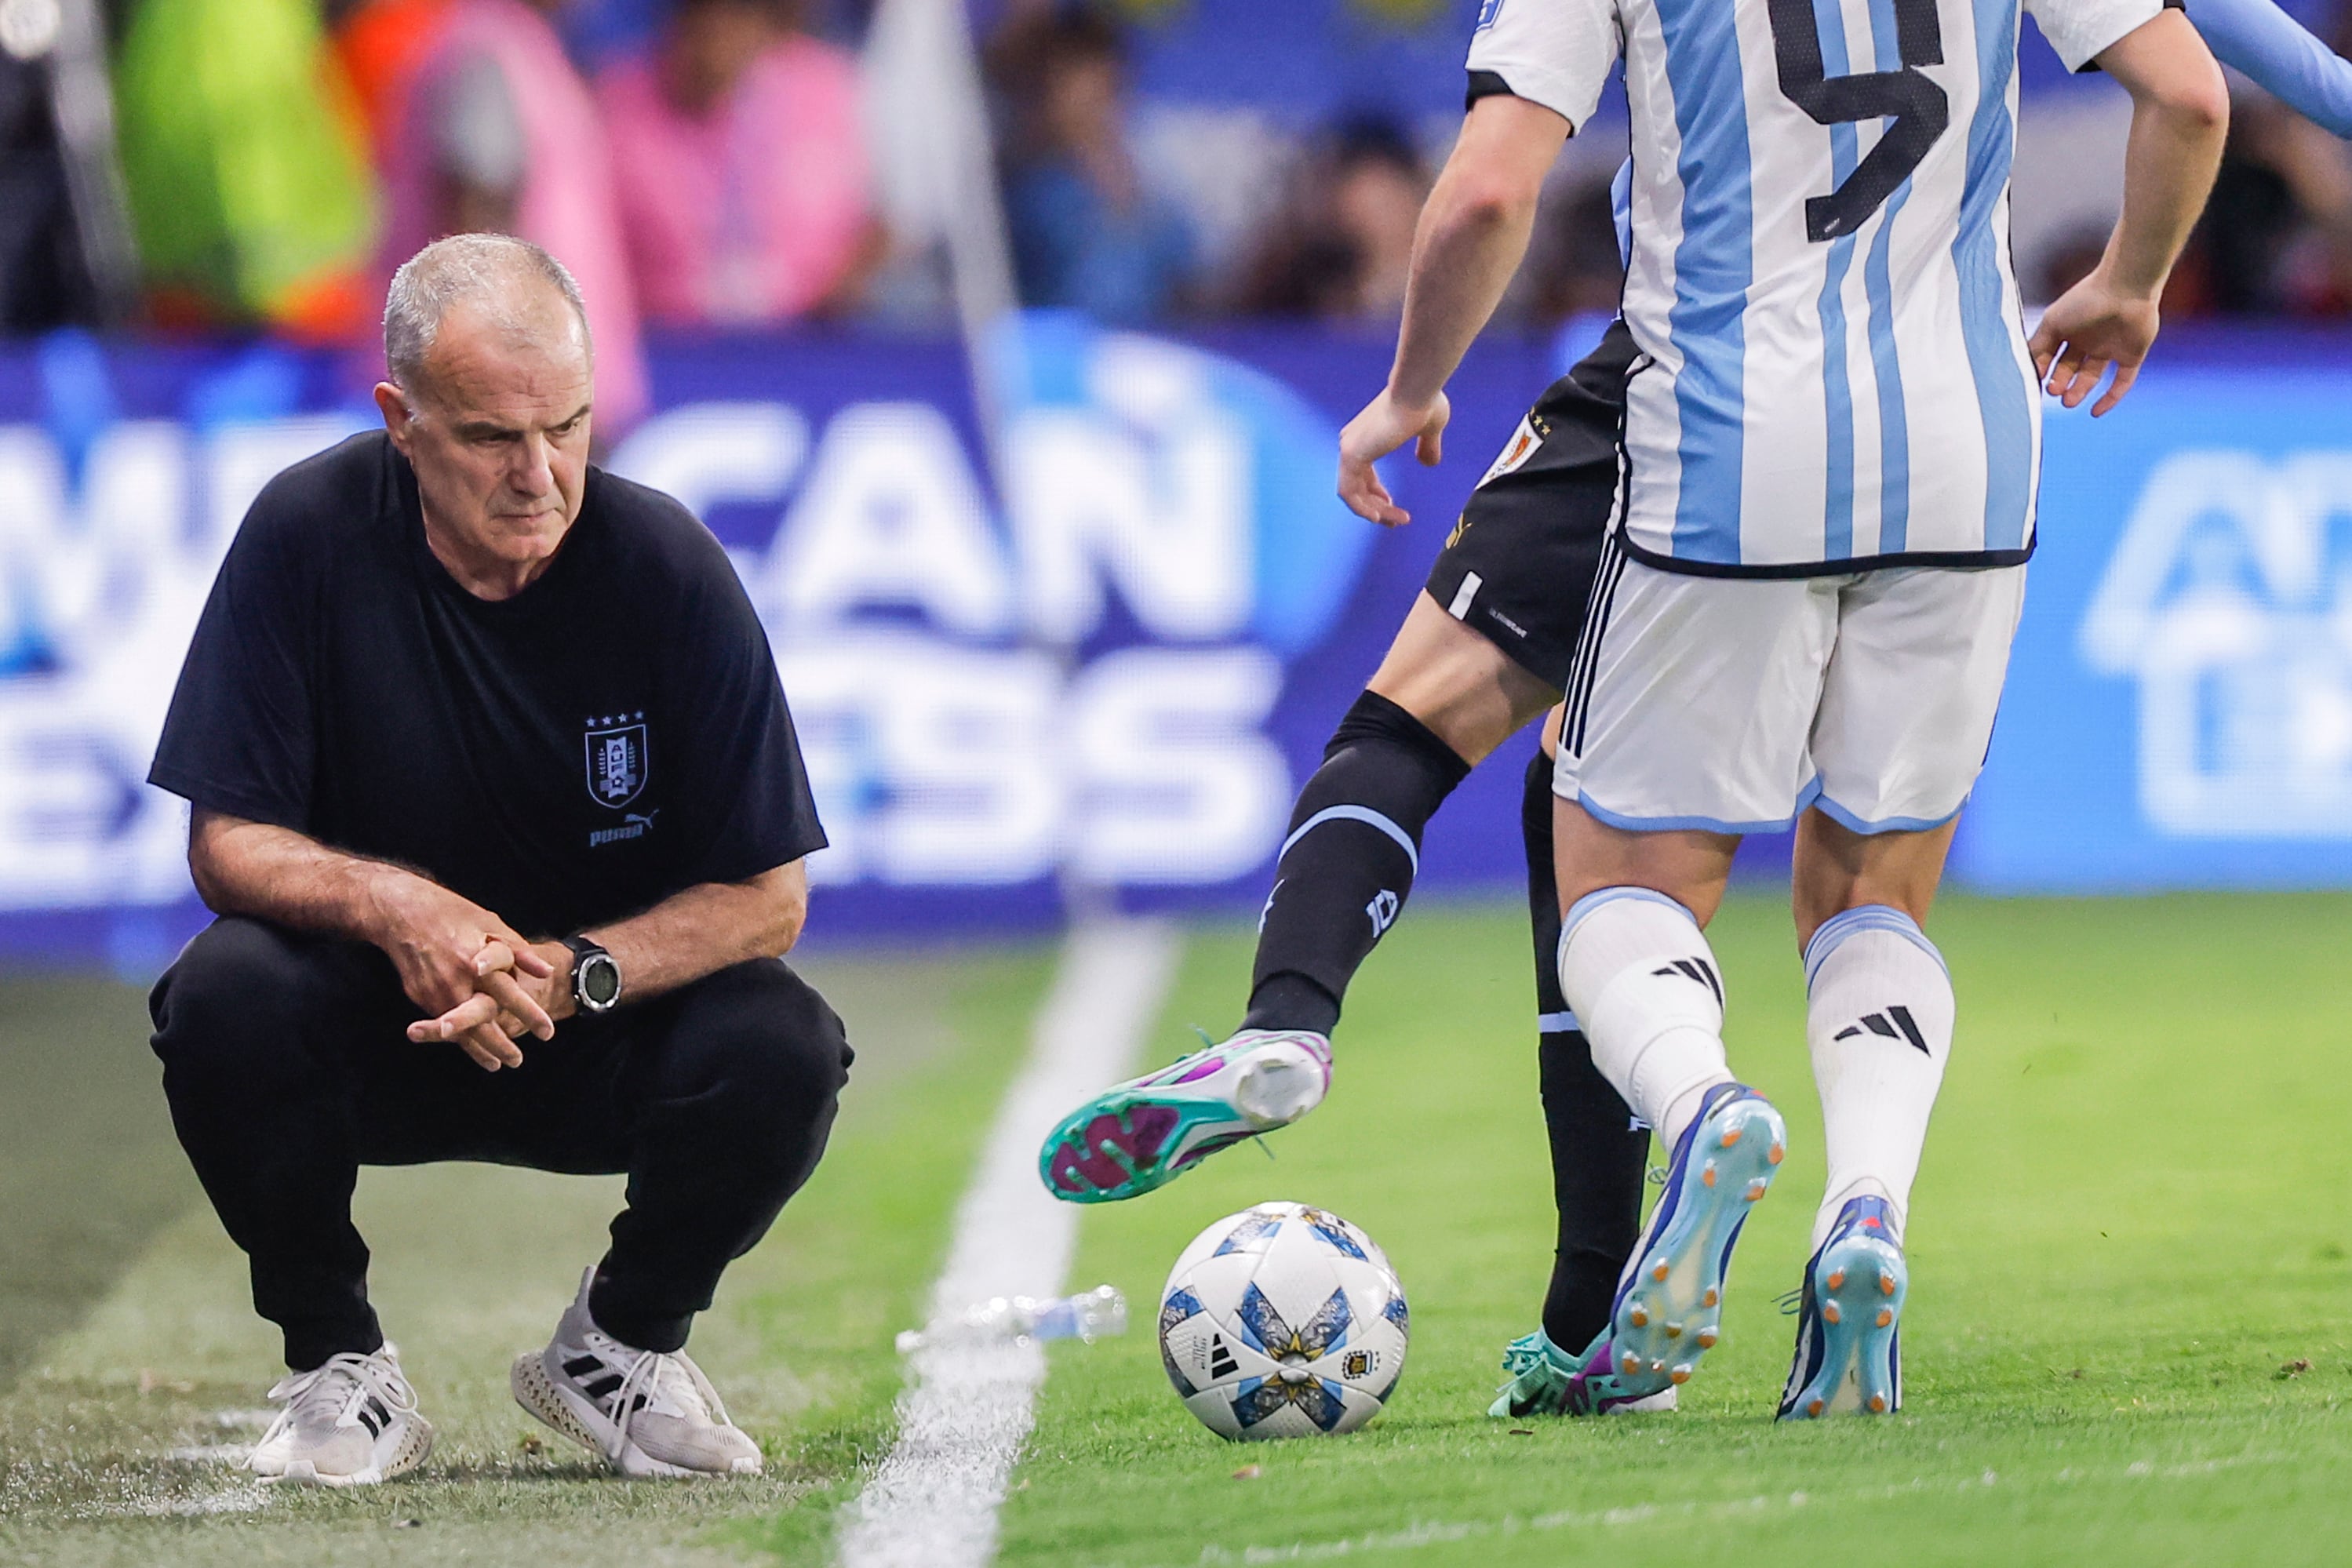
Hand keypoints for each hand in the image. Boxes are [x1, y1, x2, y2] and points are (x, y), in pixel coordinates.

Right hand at [363, 870, 551, 1070]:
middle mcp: (457, 981)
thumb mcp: (491, 923)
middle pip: (483, 1022)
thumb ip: (518, 951)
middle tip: (519, 1061)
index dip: (530, 1014)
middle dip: (502, 1045)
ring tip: (499, 1064)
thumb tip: (546, 971)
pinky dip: (459, 1040)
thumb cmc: (452, 913)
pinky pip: (443, 1024)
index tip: (548, 1033)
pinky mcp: (420, 997)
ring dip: (480, 1050)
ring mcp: (435, 992)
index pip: (510, 994)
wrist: (401, 913)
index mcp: (478, 960)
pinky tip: (472, 1049)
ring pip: (461, 1030)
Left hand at [1337, 388, 1450, 525]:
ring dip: (1373, 511)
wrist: (1417, 390)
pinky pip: (1349, 493)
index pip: (1362, 473)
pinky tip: (1378, 517)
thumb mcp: (1430, 429)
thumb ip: (1427, 446)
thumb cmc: (1424, 402)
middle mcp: (1351, 442)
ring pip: (1353, 493)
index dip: (1375, 494)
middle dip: (1376, 507)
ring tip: (1396, 522)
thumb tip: (1429, 463)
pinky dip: (1362, 508)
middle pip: (1357, 486)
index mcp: (1365, 436)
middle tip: (1397, 521)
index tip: (1391, 505)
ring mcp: (1349, 448)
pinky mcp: (1351, 455)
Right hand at [2028, 270, 2159, 416]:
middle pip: (2069, 369)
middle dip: (2059, 383)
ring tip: (2068, 401)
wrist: (2127, 288)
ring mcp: (2110, 348)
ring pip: (2091, 377)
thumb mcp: (2052, 323)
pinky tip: (2095, 412)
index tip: (2035, 383)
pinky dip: (2110, 398)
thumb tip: (2023, 369)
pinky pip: (2122, 381)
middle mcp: (2088, 340)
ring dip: (2078, 391)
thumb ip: (2037, 346)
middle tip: (2054, 392)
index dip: (2042, 371)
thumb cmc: (2086, 300)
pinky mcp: (2132, 355)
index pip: (2050, 357)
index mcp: (2068, 330)